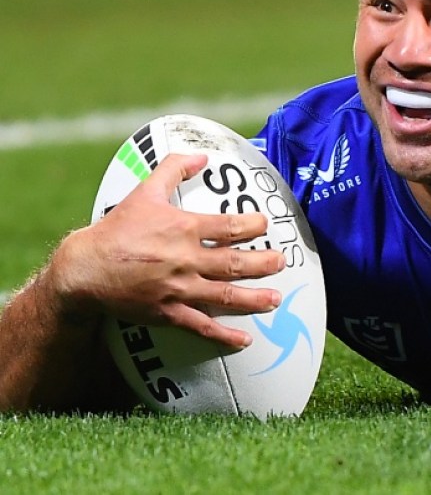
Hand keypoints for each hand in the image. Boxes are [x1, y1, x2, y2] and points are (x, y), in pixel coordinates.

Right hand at [50, 153, 285, 348]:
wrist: (83, 269)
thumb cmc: (116, 229)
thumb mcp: (145, 191)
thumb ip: (174, 169)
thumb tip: (202, 155)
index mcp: (184, 229)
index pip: (231, 227)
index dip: (254, 225)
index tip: (264, 225)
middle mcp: (186, 260)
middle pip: (235, 263)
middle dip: (263, 263)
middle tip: (281, 262)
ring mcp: (178, 288)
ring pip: (225, 296)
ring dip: (254, 299)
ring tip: (276, 299)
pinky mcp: (167, 312)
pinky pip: (201, 326)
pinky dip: (224, 335)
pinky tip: (244, 340)